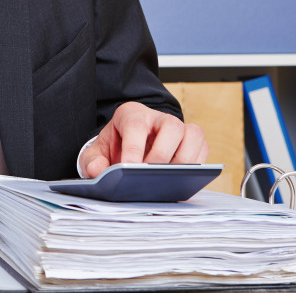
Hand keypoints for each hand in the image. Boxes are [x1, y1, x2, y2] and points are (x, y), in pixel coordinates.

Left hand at [81, 102, 207, 177]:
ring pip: (193, 134)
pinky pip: (203, 148)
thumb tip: (97, 171)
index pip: (136, 125)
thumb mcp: (95, 154)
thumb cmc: (114, 148)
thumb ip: (92, 162)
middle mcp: (158, 117)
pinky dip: (197, 166)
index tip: (130, 169)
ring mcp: (178, 128)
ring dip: (185, 160)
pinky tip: (181, 181)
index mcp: (131, 114)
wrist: (127, 148)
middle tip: (152, 177)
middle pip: (171, 127)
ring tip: (170, 181)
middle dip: (163, 155)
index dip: (134, 147)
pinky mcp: (192, 141)